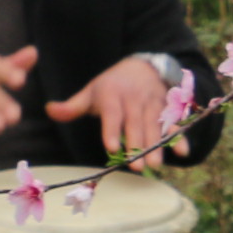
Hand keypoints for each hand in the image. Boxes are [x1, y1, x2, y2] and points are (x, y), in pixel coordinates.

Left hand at [45, 54, 182, 169]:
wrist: (144, 65)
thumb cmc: (112, 85)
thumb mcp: (92, 91)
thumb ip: (73, 106)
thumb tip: (50, 110)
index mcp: (113, 94)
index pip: (112, 113)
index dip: (112, 130)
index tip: (111, 148)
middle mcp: (135, 99)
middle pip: (136, 123)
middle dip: (138, 144)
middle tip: (138, 166)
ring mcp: (153, 103)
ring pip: (155, 125)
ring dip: (157, 145)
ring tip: (156, 164)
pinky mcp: (167, 108)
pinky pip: (174, 123)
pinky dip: (179, 136)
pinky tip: (183, 152)